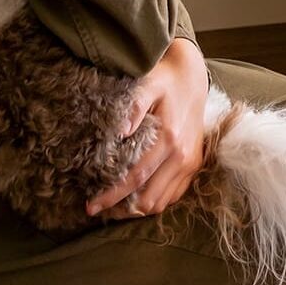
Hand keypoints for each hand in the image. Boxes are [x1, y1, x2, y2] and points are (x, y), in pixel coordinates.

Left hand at [87, 37, 206, 217]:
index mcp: (169, 138)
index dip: (112, 195)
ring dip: (137, 209)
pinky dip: (154, 201)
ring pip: (161, 202)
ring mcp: (190, 163)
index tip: (90, 206)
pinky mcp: (195, 165)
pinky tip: (137, 194)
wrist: (191, 76)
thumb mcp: (147, 85)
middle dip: (122, 209)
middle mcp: (182, 155)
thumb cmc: (164, 80)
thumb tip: (119, 132)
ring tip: (114, 205)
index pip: (135, 178)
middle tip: (99, 207)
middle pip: (149, 198)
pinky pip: (173, 196)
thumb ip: (134, 108)